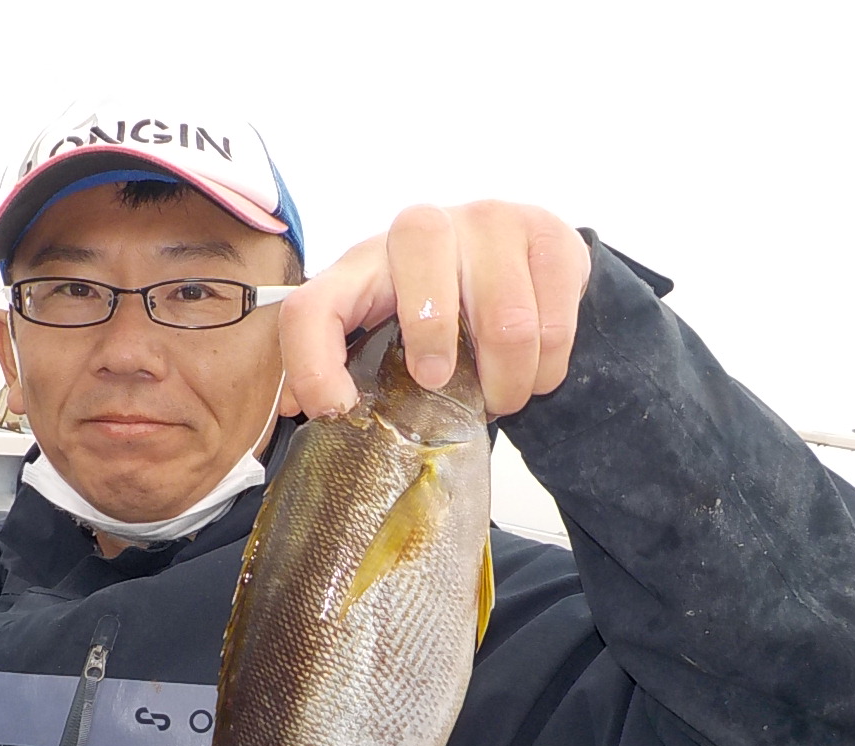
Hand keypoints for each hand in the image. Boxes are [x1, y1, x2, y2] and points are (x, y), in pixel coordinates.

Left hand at [277, 201, 590, 418]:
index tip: (338, 412)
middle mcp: (420, 229)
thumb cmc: (441, 311)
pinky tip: (534, 370)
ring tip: (499, 397)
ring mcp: (489, 223)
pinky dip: (545, 369)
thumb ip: (344, 365)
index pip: (313, 305)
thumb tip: (300, 407)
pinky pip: (553, 323)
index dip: (312, 364)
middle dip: (432, 342)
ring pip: (505, 321)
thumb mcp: (384, 335)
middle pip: (420, 275)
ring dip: (505, 383)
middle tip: (440, 383)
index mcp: (363, 265)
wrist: (523, 267)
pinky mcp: (548, 235)